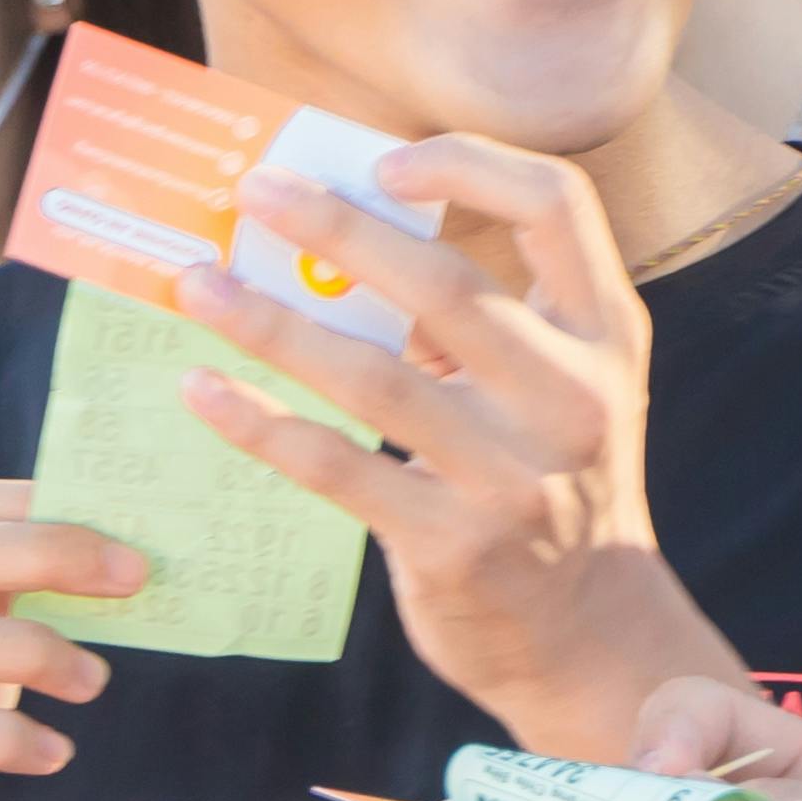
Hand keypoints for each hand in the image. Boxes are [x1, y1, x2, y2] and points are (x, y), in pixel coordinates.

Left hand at [174, 143, 740, 758]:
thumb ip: (481, 322)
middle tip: (255, 193)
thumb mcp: (559, 388)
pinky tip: (204, 391)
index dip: (472, 167)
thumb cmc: (553, 483)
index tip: (385, 164)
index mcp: (605, 335)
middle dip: (339, 229)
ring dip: (272, 323)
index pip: (559, 206)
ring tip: (197, 283)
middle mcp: (571, 399)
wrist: (592, 636)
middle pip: (447, 287)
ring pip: (374, 378)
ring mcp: (514, 477)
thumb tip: (332, 246)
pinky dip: (262, 425)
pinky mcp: (453, 545)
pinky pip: (338, 468)